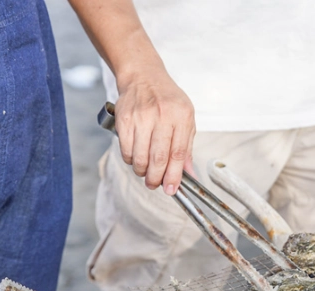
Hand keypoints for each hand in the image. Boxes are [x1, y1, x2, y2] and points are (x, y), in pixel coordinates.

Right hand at [114, 67, 195, 194]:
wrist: (143, 76)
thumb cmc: (167, 100)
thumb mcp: (185, 118)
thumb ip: (186, 148)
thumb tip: (190, 175)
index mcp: (181, 116)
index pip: (178, 153)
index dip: (174, 176)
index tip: (172, 189)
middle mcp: (162, 115)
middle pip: (158, 158)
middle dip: (156, 178)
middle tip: (154, 185)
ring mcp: (141, 117)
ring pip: (140, 157)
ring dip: (142, 171)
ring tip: (145, 170)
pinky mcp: (124, 119)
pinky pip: (126, 150)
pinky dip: (130, 160)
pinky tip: (135, 157)